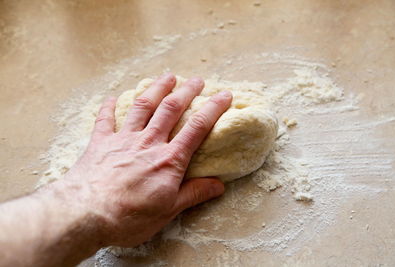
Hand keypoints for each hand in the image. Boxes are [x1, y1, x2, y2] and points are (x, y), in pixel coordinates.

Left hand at [62, 73, 231, 246]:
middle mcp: (148, 142)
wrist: (86, 213)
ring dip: (156, 88)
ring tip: (166, 76)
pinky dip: (109, 106)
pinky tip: (112, 97)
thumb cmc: (129, 216)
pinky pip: (105, 119)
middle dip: (186, 91)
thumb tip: (218, 185)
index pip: (197, 128)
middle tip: (197, 79)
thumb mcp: (168, 210)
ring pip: (143, 106)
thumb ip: (193, 194)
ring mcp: (123, 139)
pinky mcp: (101, 142)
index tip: (224, 95)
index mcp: (169, 160)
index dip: (212, 109)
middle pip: (170, 109)